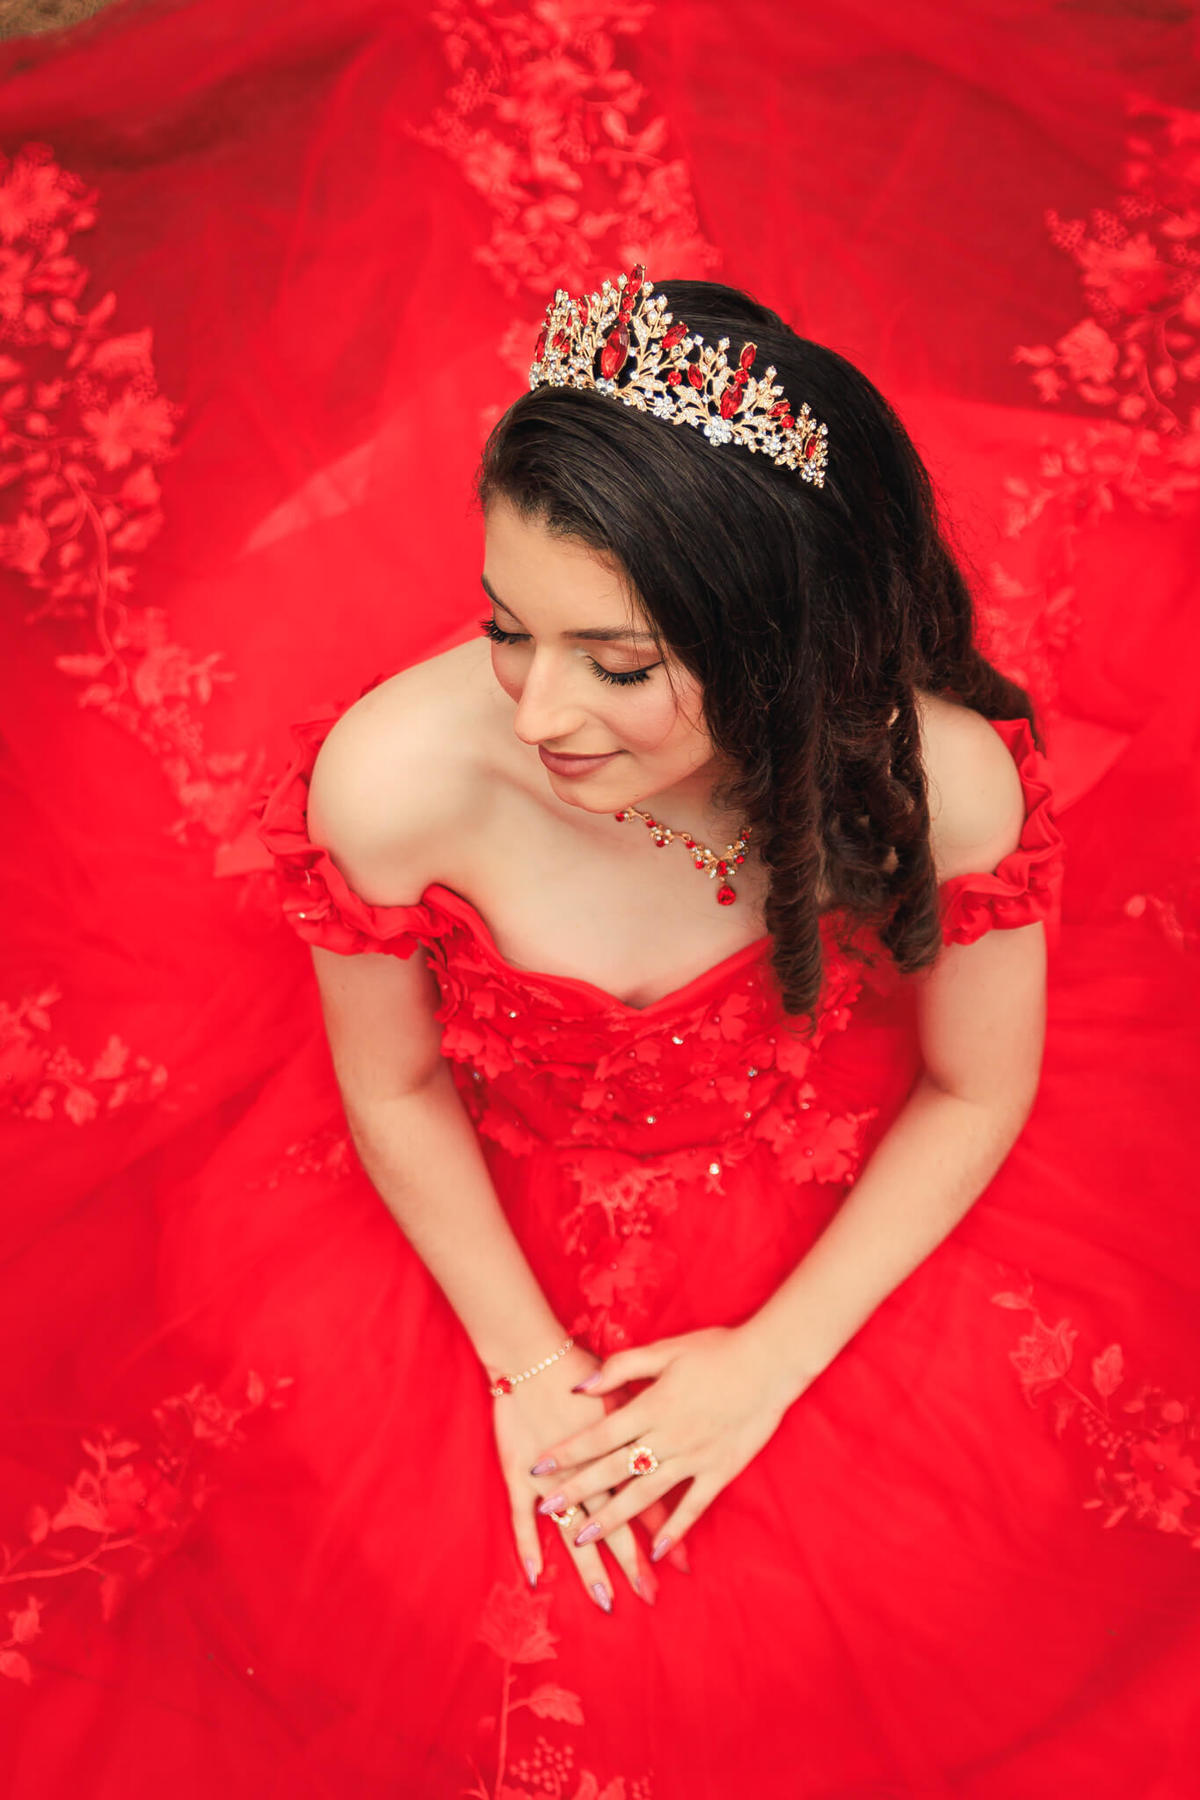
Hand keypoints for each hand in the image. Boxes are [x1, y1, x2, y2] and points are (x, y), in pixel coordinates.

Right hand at [491, 1345, 689, 1614]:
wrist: (531, 1352)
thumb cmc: (580, 1363)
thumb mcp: (625, 1384)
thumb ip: (647, 1417)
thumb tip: (668, 1438)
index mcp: (617, 1449)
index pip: (646, 1498)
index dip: (663, 1532)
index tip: (680, 1566)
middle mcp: (588, 1469)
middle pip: (614, 1522)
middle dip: (632, 1562)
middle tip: (649, 1596)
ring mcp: (551, 1476)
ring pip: (575, 1528)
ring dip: (590, 1566)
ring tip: (604, 1599)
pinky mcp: (519, 1474)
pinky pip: (522, 1517)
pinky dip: (528, 1544)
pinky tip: (536, 1575)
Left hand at [522, 1325, 803, 1564]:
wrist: (769, 1363)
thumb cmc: (716, 1350)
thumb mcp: (665, 1350)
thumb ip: (622, 1367)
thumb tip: (581, 1384)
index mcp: (651, 1407)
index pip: (598, 1436)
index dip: (566, 1453)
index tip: (538, 1467)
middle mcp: (668, 1437)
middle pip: (614, 1470)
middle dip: (578, 1492)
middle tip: (547, 1510)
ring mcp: (694, 1458)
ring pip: (646, 1495)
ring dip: (613, 1518)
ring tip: (585, 1537)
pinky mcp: (720, 1471)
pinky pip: (693, 1506)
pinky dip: (675, 1530)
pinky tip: (657, 1551)